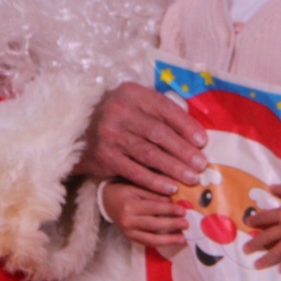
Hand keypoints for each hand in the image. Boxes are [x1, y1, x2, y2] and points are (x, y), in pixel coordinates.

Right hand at [74, 82, 206, 193]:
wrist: (78, 132)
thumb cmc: (118, 117)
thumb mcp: (135, 104)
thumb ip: (160, 112)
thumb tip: (194, 132)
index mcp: (131, 93)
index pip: (165, 108)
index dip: (186, 125)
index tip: (203, 141)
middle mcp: (119, 111)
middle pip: (159, 133)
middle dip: (184, 150)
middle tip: (201, 164)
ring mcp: (110, 135)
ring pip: (149, 154)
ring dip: (173, 167)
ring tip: (191, 177)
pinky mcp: (105, 157)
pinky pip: (135, 171)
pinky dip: (155, 181)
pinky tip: (170, 187)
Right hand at [104, 181, 187, 247]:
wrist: (106, 201)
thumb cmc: (123, 189)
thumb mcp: (136, 185)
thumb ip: (153, 192)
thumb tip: (172, 199)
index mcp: (130, 205)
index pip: (154, 208)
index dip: (170, 210)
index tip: (184, 210)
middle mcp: (128, 221)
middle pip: (154, 225)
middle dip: (172, 225)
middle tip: (187, 224)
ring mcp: (128, 232)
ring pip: (151, 238)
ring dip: (169, 239)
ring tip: (183, 238)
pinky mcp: (130, 238)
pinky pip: (147, 243)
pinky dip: (161, 243)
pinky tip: (172, 241)